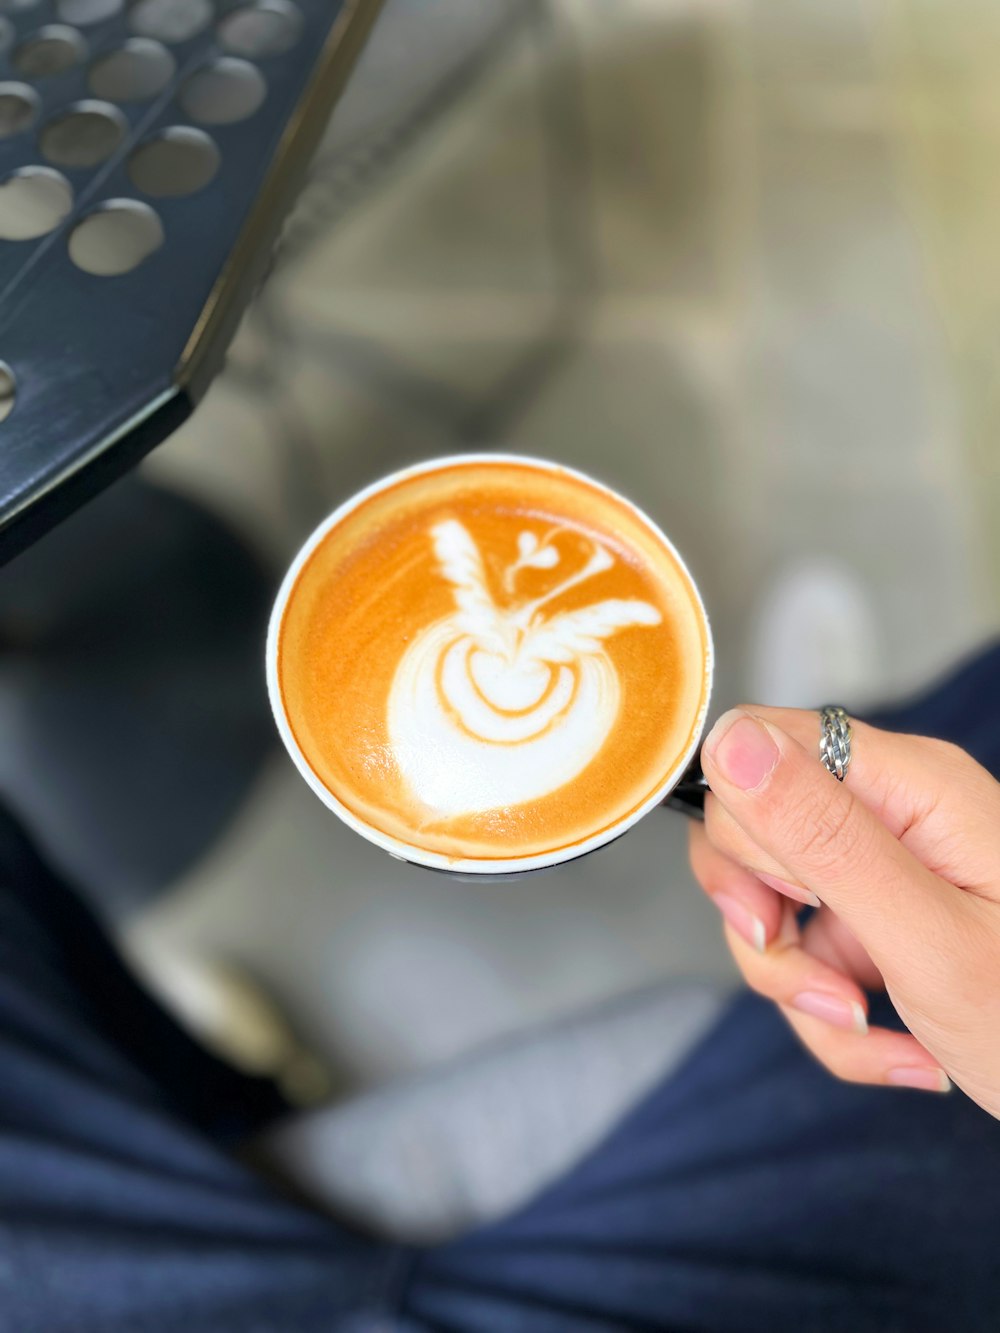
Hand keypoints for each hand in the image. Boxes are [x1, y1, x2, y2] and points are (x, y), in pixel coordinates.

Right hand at [688, 706, 999, 1117]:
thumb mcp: (927, 938)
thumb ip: (824, 836)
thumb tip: (730, 742)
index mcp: (911, 785)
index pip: (760, 745)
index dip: (746, 827)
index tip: (784, 905)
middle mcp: (890, 811)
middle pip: (748, 829)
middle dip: (765, 922)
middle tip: (832, 978)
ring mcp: (880, 868)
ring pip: (766, 904)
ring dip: (797, 983)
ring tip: (867, 1020)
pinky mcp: (874, 920)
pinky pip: (802, 956)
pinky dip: (828, 1014)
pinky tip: (896, 1046)